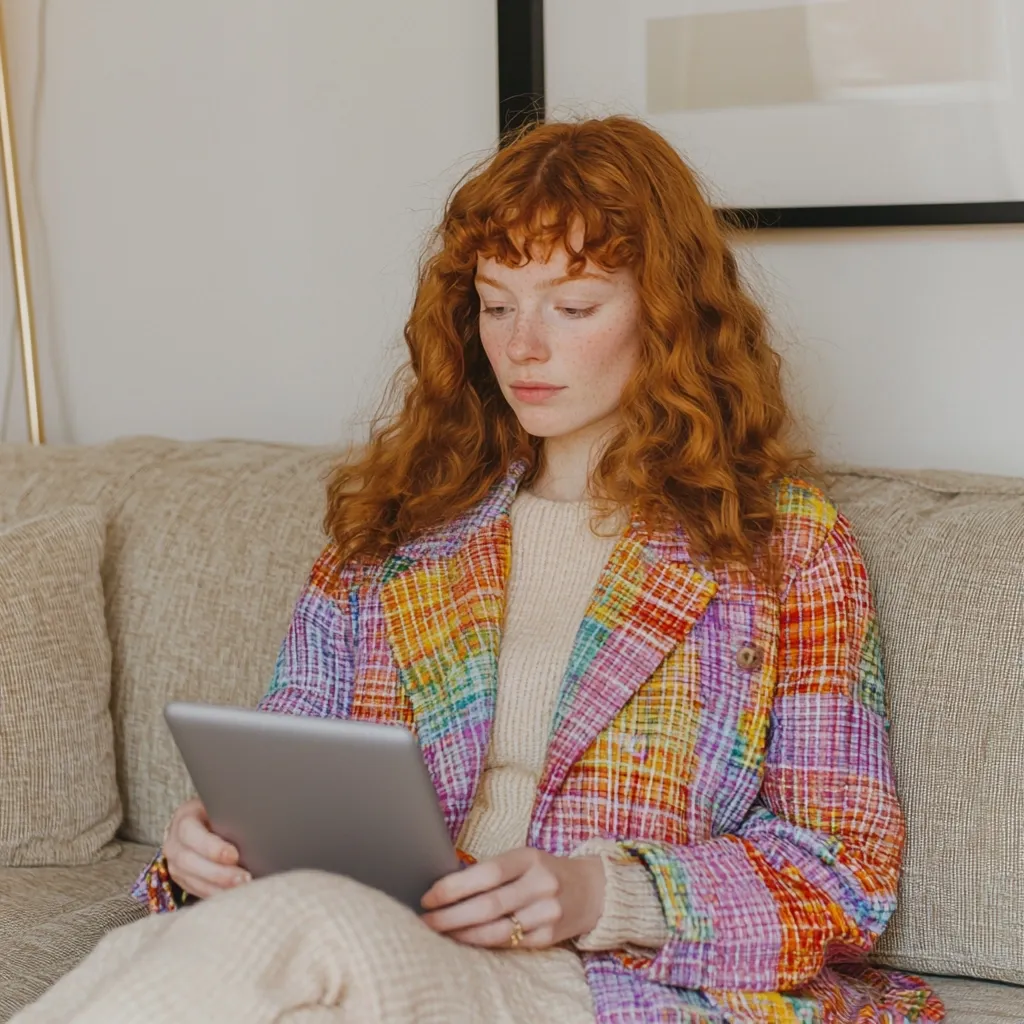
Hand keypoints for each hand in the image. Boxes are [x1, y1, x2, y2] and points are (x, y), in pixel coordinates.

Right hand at [164, 797, 250, 897]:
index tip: (235, 855)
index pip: (190, 833)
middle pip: (189, 861)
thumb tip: (258, 824)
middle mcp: (174, 842)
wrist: (202, 823)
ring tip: (242, 888)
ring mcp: (175, 864)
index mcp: (184, 818)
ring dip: (218, 887)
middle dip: (218, 873)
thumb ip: (232, 815)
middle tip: (244, 878)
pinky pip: (196, 891)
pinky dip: (215, 895)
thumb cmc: (219, 813)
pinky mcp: (182, 879)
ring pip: (191, 880)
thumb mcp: (222, 807)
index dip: (211, 847)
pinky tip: (232, 896)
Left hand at [419, 847, 604, 948]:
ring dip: (463, 934)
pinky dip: (484, 943)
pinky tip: (466, 940)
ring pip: (496, 930)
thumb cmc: (545, 871)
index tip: (429, 896)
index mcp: (529, 857)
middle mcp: (540, 884)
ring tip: (440, 932)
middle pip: (488, 905)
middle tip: (425, 921)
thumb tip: (447, 887)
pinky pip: (509, 944)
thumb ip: (493, 871)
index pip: (486, 873)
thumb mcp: (524, 859)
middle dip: (451, 916)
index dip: (454, 887)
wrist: (593, 890)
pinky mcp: (550, 937)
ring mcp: (547, 912)